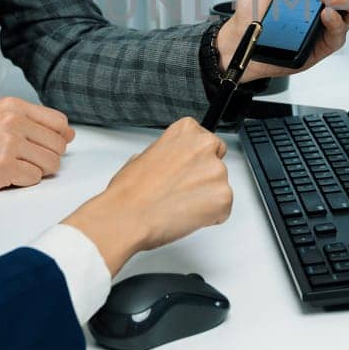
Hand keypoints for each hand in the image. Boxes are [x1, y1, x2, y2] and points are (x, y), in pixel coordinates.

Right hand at [0, 97, 74, 192]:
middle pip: (58, 145)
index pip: (58, 121)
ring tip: (17, 167)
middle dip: (48, 157)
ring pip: (50, 163)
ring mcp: (10, 143)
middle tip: (28, 160)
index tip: (52, 144)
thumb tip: (68, 132)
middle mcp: (13, 121)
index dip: (60, 137)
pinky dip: (23, 181)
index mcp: (13, 106)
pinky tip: (7, 175)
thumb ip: (32, 122)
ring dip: (37, 170)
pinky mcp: (6, 166)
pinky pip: (34, 178)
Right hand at [63, 117, 231, 274]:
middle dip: (204, 179)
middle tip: (181, 193)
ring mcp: (217, 171)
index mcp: (187, 131)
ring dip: (205, 199)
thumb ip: (168, 153)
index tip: (184, 172)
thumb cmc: (129, 191)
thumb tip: (172, 161)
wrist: (125, 216)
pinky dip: (209, 218)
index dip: (195, 163)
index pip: (207, 144)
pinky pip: (223, 211)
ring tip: (178, 206)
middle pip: (217, 164)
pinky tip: (186, 217)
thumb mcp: (143, 155)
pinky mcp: (223, 197)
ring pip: (220, 188)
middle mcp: (205, 146)